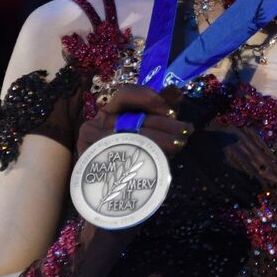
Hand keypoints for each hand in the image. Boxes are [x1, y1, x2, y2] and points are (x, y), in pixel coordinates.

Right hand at [76, 85, 192, 159]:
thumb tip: (173, 88)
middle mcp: (98, 121)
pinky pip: (120, 152)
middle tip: (186, 130)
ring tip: (178, 144)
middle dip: (164, 124)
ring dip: (159, 140)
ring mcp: (90, 139)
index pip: (127, 94)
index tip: (170, 111)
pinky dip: (143, 154)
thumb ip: (164, 107)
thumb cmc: (139, 151)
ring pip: (128, 135)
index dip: (149, 98)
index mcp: (112, 110)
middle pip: (132, 117)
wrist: (118, 187)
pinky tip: (159, 158)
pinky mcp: (90, 156)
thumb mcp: (155, 126)